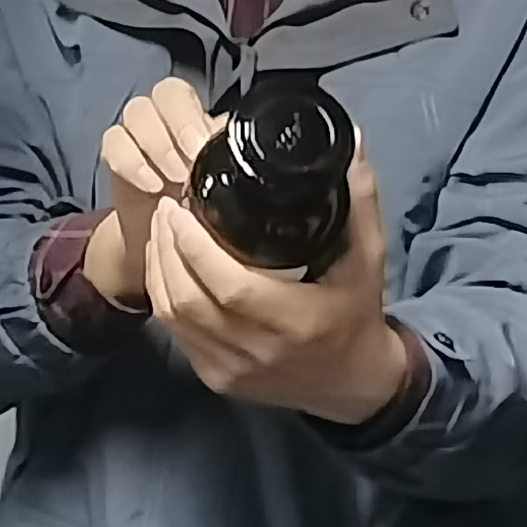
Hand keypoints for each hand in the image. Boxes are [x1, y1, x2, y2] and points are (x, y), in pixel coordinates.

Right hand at [82, 79, 219, 308]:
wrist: (165, 238)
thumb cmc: (200, 207)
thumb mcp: (219, 184)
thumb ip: (225, 161)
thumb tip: (242, 151)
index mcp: (195, 118)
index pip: (188, 92)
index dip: (191, 116)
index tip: (201, 149)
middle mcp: (165, 116)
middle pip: (164, 93)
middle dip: (177, 126)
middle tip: (189, 164)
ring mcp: (137, 131)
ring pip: (137, 111)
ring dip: (156, 144)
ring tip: (174, 178)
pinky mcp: (115, 153)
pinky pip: (114, 142)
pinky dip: (131, 162)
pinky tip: (150, 186)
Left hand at [140, 152, 420, 423]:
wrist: (353, 385)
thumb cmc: (358, 314)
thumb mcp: (369, 257)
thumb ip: (360, 200)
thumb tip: (350, 141)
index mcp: (296, 321)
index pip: (228, 284)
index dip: (193, 244)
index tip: (180, 206)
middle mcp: (258, 352)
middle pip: (187, 299)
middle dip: (166, 247)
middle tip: (166, 207)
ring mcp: (231, 371)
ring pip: (173, 317)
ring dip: (157, 269)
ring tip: (160, 229)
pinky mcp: (217, 380)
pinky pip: (176, 335)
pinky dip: (163, 295)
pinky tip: (165, 266)